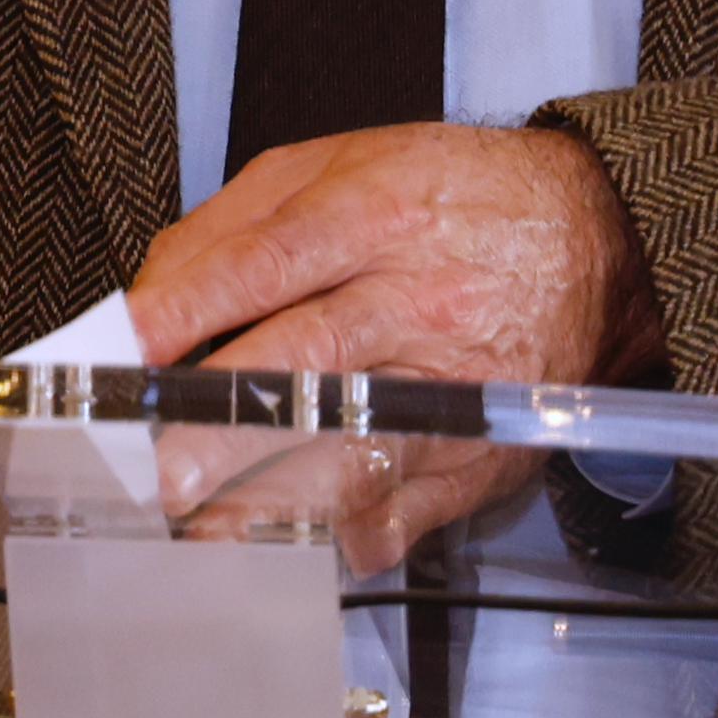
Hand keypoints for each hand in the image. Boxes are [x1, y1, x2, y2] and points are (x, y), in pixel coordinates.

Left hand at [129, 126, 652, 572]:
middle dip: (220, 421)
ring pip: (356, 448)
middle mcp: (415, 302)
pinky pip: (413, 506)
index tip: (123, 354)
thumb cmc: (449, 199)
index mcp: (371, 217)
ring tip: (202, 531)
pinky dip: (351, 535)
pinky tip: (295, 551)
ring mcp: (454, 385)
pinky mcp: (483, 451)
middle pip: (307, 364)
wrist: (595, 238)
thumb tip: (153, 296)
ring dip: (273, 498)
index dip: (185, 312)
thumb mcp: (334, 166)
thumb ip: (231, 225)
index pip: (262, 267)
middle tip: (154, 468)